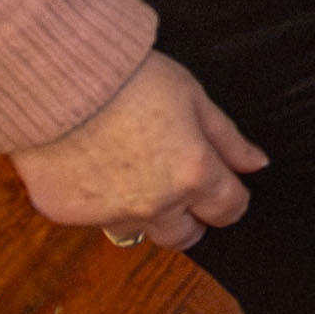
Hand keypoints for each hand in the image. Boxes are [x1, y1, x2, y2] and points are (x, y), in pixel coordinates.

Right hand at [20, 53, 265, 247]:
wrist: (58, 77)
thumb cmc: (130, 79)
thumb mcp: (193, 97)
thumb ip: (227, 138)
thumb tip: (256, 164)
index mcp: (193, 175)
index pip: (229, 210)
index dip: (229, 198)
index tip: (221, 186)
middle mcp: (154, 204)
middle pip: (184, 236)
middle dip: (188, 218)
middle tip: (175, 186)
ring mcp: (108, 214)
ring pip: (136, 229)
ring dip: (139, 209)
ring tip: (126, 167)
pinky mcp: (66, 213)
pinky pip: (91, 217)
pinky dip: (94, 199)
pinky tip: (87, 164)